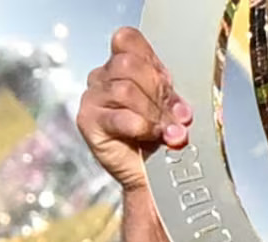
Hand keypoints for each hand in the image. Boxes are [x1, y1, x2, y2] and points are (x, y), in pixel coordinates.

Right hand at [78, 28, 188, 194]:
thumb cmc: (159, 138)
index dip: (151, 60)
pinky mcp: (87, 121)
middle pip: (129, 64)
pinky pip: (119, 117)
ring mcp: (92, 98)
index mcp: (121, 65)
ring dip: (153, 113)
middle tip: (175, 117)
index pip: (127, 39)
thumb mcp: (169, 107)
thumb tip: (179, 109)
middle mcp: (102, 77)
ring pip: (125, 89)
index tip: (168, 85)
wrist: (152, 176)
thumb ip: (171, 96)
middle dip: (157, 91)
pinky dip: (141, 126)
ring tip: (168, 132)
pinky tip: (151, 135)